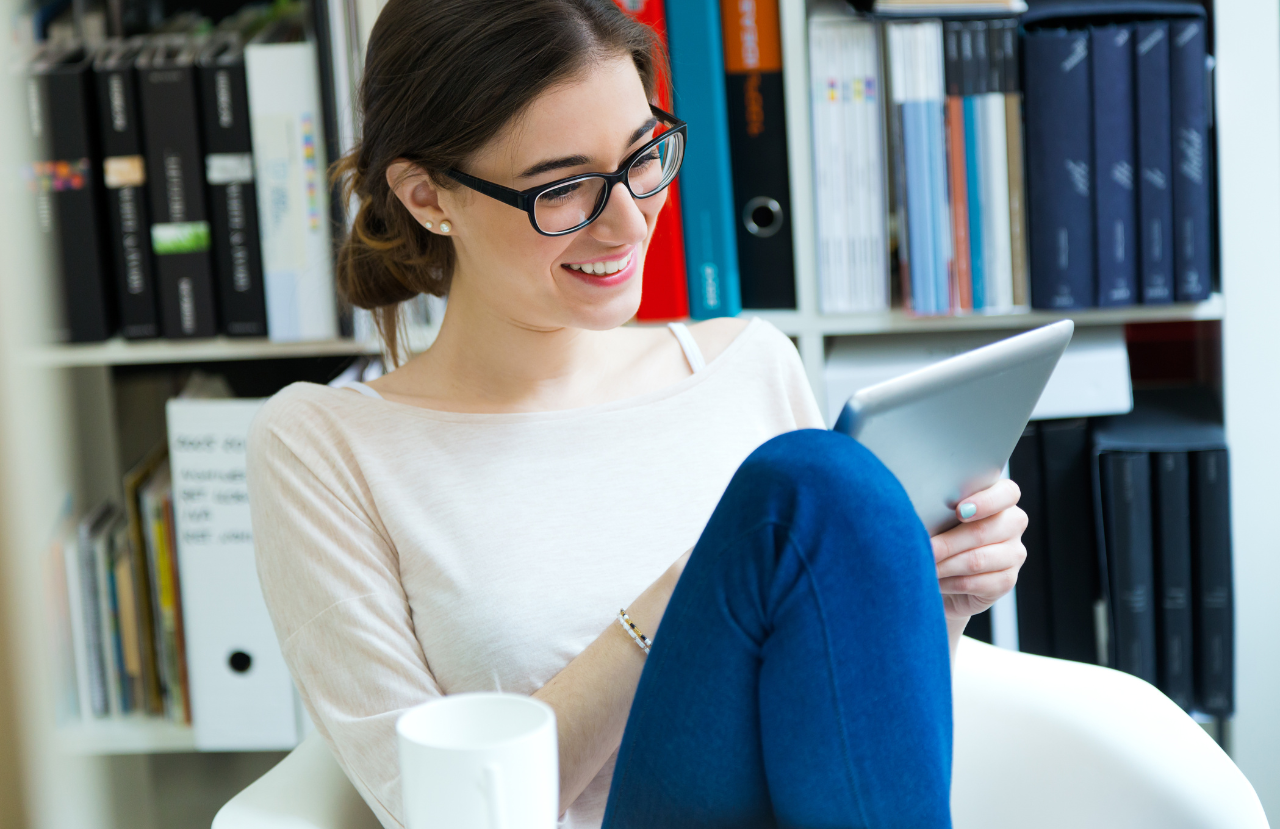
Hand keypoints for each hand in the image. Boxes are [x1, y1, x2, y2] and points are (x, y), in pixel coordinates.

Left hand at [930, 479, 1027, 622]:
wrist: (946, 574)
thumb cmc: (940, 535)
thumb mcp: (940, 516)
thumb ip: (940, 509)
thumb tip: (922, 512)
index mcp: (1001, 498)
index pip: (1007, 493)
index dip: (986, 502)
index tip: (959, 511)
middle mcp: (1013, 523)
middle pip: (982, 531)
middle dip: (947, 543)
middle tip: (924, 548)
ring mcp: (1014, 553)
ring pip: (977, 560)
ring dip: (944, 565)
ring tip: (924, 566)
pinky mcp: (1007, 580)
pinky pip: (975, 583)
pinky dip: (949, 583)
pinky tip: (935, 582)